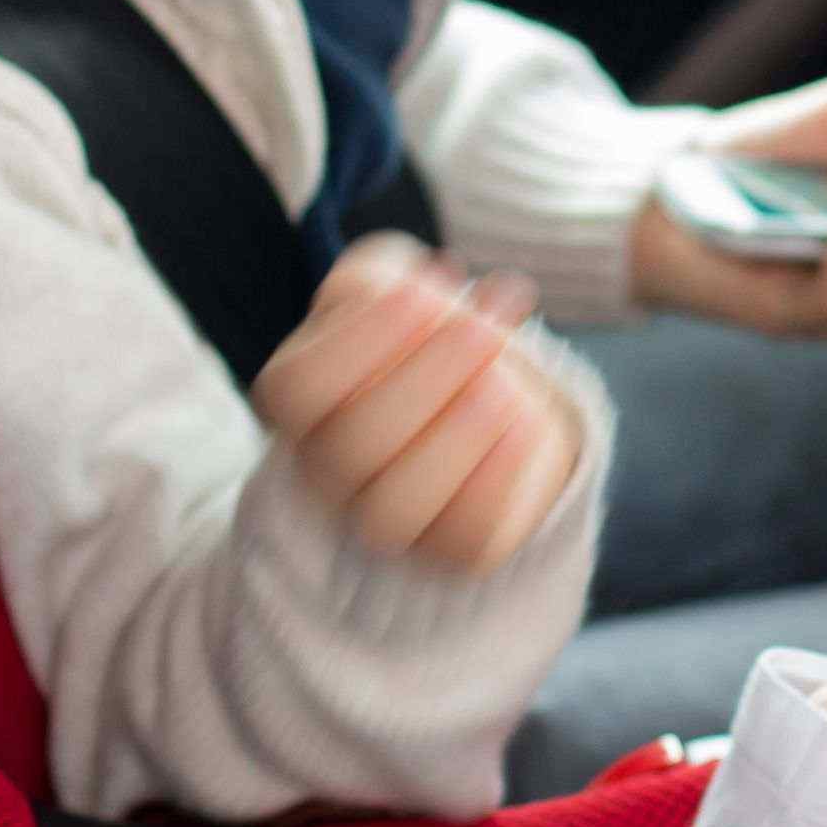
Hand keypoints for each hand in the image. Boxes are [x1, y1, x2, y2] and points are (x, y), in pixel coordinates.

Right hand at [250, 239, 586, 576]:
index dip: (363, 340)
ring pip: (395, 509)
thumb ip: (390, 279)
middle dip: (427, 380)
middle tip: (484, 329)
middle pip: (353, 447)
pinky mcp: (445, 546)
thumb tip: (438, 285)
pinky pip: (464, 536)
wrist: (478, 387)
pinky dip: (498, 479)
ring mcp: (380, 515)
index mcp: (299, 398)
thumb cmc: (419, 324)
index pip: (301, 387)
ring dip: (457, 439)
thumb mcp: (390, 282)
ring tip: (505, 384)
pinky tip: (527, 422)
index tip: (421, 293)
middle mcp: (327, 467)